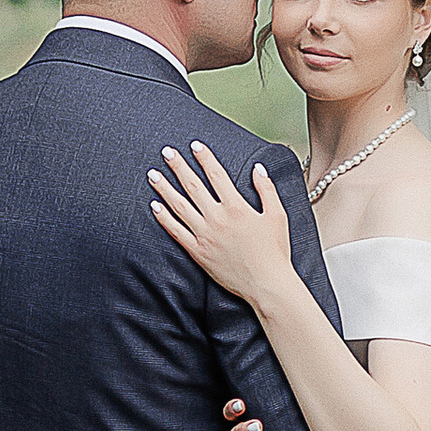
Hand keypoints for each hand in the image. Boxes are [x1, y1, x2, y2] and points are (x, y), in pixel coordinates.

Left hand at [150, 140, 299, 304]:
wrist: (266, 284)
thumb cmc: (275, 251)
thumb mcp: (277, 215)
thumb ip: (266, 189)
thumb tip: (257, 168)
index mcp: (237, 207)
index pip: (216, 175)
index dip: (204, 158)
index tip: (194, 146)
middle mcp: (217, 218)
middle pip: (193, 186)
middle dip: (178, 166)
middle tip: (166, 152)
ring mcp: (205, 235)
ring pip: (179, 206)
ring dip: (165, 188)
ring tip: (153, 174)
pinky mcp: (198, 252)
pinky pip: (176, 232)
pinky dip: (164, 218)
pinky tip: (154, 206)